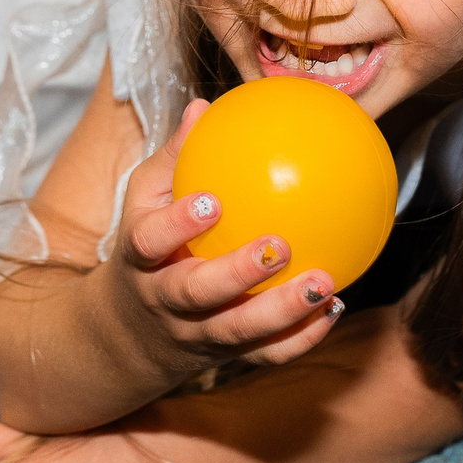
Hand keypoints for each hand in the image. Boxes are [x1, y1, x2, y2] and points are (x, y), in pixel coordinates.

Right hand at [102, 100, 346, 378]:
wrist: (128, 332)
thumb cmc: (148, 246)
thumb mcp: (144, 202)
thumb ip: (174, 159)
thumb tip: (204, 107)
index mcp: (140, 258)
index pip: (148, 242)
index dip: (176, 224)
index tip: (210, 201)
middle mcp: (165, 299)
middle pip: (196, 293)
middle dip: (237, 274)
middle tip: (280, 245)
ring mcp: (196, 332)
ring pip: (237, 330)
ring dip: (283, 310)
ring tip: (324, 282)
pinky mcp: (225, 355)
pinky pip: (264, 353)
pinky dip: (300, 336)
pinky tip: (334, 307)